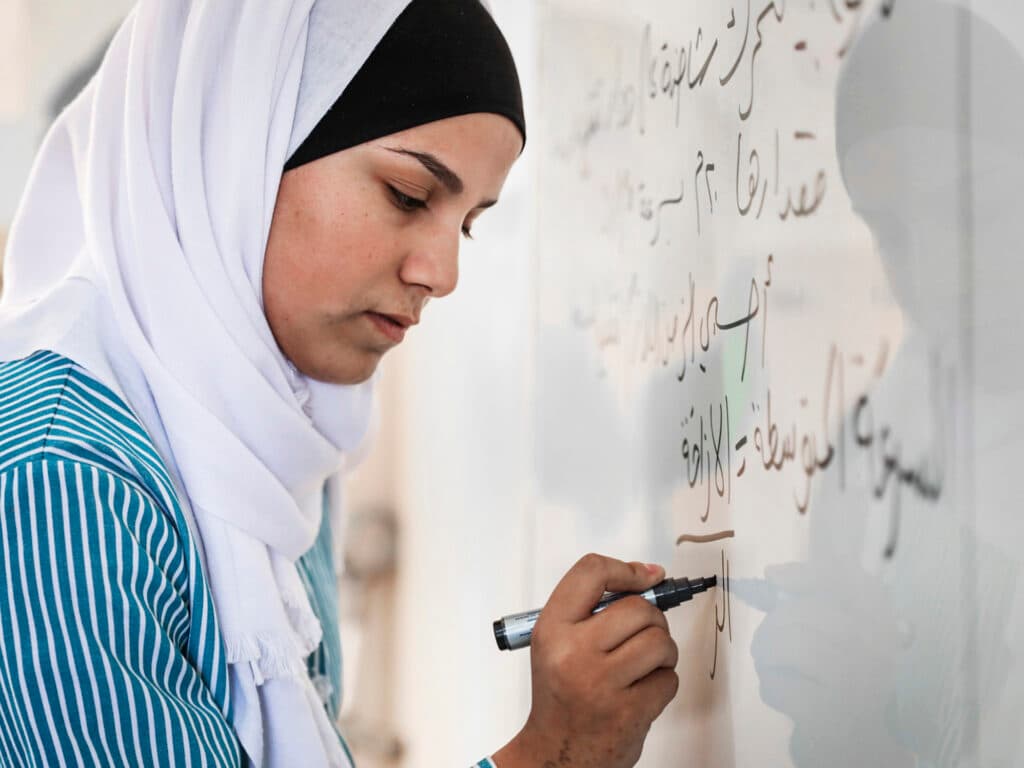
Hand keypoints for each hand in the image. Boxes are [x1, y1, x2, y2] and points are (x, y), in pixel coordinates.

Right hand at [493, 554, 678, 767]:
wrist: (556, 754)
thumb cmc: (562, 693)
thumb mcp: (557, 642)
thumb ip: (592, 609)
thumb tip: (648, 576)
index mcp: (552, 629)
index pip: (591, 573)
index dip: (626, 570)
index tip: (646, 576)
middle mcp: (573, 653)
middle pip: (638, 608)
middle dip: (652, 618)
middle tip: (644, 632)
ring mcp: (602, 684)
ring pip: (660, 641)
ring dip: (663, 650)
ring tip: (646, 663)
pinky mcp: (629, 713)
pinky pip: (669, 679)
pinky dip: (664, 682)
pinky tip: (642, 689)